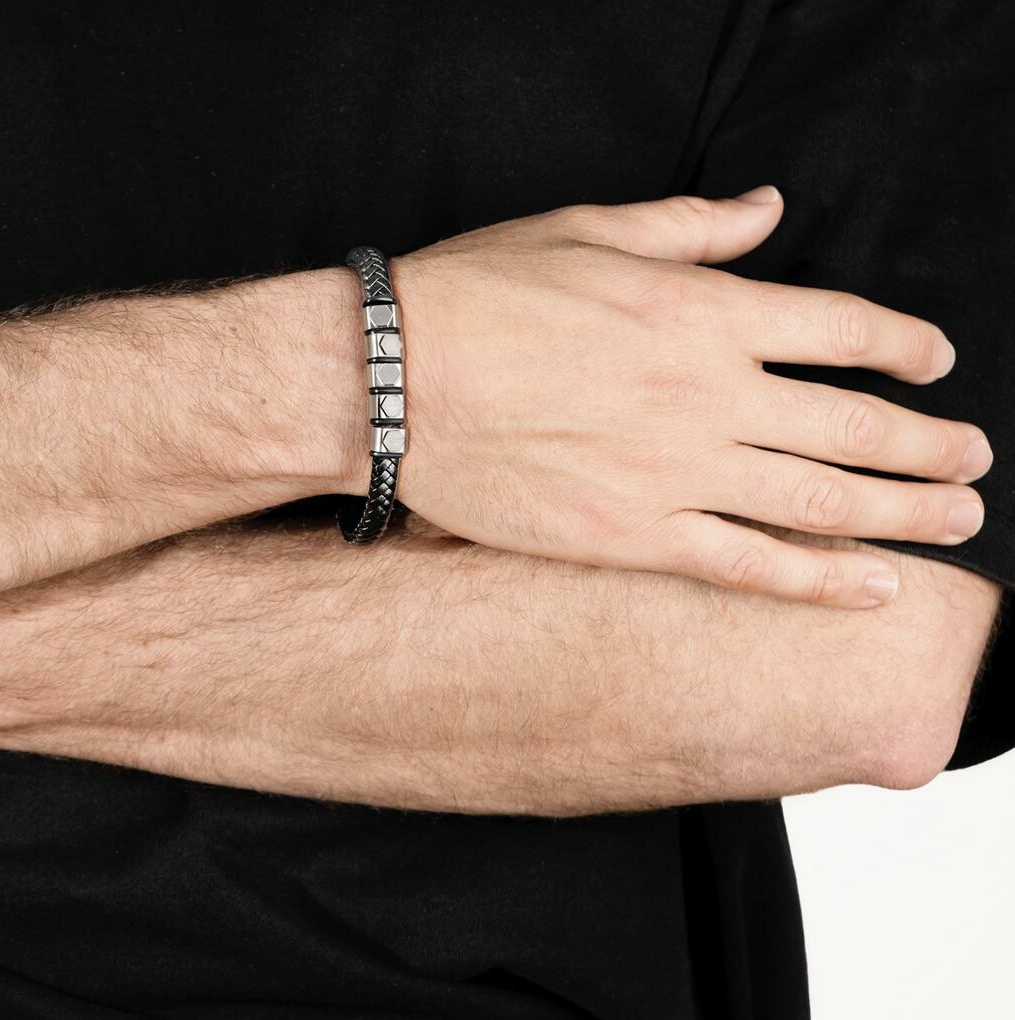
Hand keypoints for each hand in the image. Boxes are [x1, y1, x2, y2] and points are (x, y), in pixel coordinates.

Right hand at [391, 188, 991, 607]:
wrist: (393, 379)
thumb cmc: (478, 296)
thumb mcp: (586, 233)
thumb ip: (692, 229)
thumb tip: (770, 209)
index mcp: (699, 311)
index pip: (839, 326)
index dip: (901, 342)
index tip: (934, 359)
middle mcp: (706, 395)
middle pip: (852, 422)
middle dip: (928, 442)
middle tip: (974, 458)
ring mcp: (674, 473)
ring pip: (819, 499)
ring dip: (904, 512)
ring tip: (959, 520)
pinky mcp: (631, 537)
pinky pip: (747, 566)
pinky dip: (819, 579)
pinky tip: (876, 586)